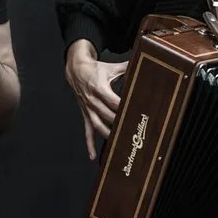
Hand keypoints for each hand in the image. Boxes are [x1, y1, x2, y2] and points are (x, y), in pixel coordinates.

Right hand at [66, 41, 128, 159]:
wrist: (75, 70)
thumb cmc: (96, 69)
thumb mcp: (111, 67)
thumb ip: (127, 67)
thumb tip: (142, 62)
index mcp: (99, 88)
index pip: (113, 101)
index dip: (123, 108)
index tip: (133, 113)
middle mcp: (92, 100)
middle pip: (107, 115)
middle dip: (119, 123)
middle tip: (132, 132)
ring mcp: (88, 109)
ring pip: (98, 125)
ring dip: (107, 135)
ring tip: (117, 143)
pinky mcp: (86, 115)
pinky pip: (87, 131)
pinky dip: (89, 144)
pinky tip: (92, 156)